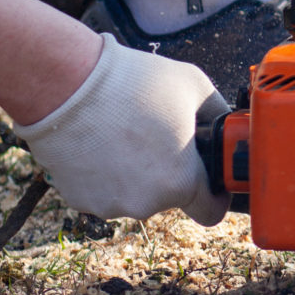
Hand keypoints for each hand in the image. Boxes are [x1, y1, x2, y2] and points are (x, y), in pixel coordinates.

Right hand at [14, 34, 228, 225]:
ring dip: (138, 173)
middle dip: (173, 171)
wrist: (67, 85)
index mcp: (181, 182)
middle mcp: (146, 204)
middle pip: (172, 196)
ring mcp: (109, 205)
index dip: (215, 194)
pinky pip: (106, 191)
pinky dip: (108, 174)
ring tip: (127, 132)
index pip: (211, 211)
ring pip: (137, 194)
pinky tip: (102, 142)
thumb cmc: (134, 83)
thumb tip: (226, 126)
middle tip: (160, 135)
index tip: (210, 176)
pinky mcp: (80, 201)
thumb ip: (218, 114)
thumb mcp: (195, 86)